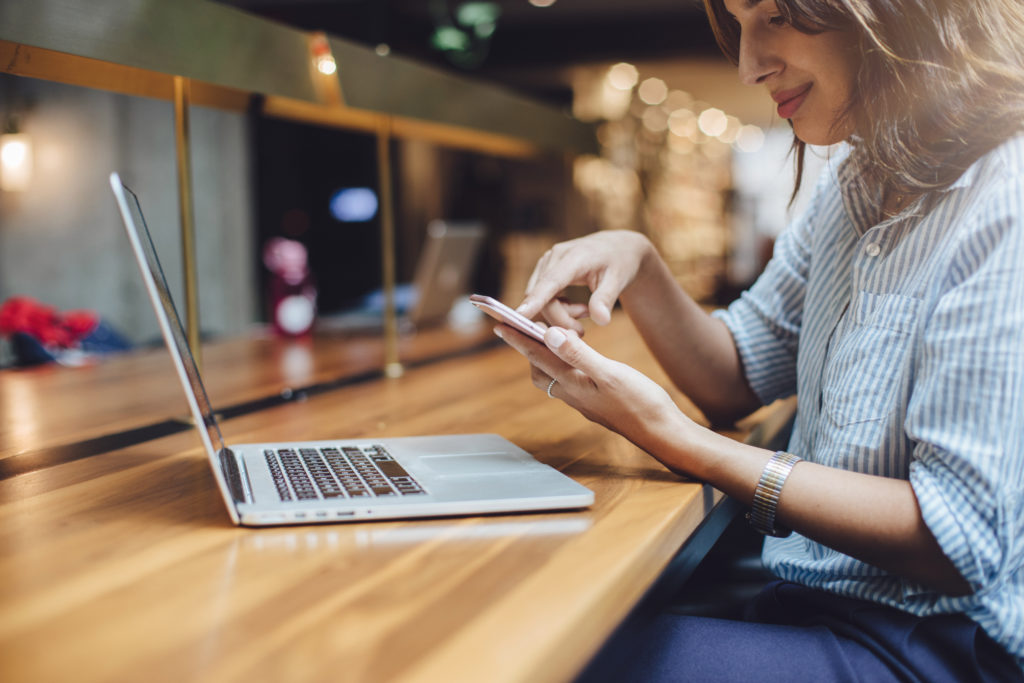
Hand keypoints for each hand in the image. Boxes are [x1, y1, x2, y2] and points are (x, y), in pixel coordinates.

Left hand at [495, 323, 697, 466]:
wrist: (662, 432)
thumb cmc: (640, 403)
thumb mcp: (610, 374)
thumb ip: (578, 355)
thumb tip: (549, 335)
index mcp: (573, 384)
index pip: (537, 356)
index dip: (518, 338)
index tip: (499, 323)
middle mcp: (573, 394)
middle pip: (539, 369)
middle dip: (528, 347)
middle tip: (525, 326)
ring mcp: (584, 399)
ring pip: (554, 376)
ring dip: (548, 356)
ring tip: (551, 336)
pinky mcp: (596, 401)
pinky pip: (570, 380)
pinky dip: (566, 363)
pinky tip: (578, 356)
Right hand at [516, 231, 654, 333]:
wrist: (617, 248)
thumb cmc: (619, 264)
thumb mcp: (618, 281)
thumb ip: (606, 300)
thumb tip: (601, 321)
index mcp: (575, 257)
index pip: (551, 281)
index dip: (536, 300)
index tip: (520, 316)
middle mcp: (555, 256)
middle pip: (544, 297)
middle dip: (561, 320)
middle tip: (582, 330)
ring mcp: (546, 263)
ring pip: (541, 300)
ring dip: (561, 314)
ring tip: (586, 312)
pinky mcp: (544, 270)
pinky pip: (542, 297)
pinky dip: (558, 308)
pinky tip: (578, 307)